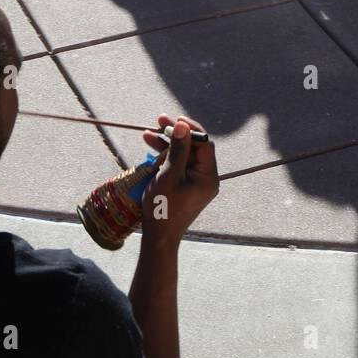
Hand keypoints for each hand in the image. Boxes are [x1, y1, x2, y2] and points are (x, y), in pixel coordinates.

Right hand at [140, 115, 218, 243]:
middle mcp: (206, 178)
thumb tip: (183, 125)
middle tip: (159, 119)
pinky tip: (150, 146)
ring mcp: (195, 183)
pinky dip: (165, 157)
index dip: (190, 130)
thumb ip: (178, 150)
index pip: (205, 144)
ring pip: (183, 156)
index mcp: (208, 176)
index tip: (175, 120)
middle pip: (193, 148)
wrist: (158, 238)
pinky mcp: (184, 187)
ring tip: (149, 131)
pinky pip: (177, 166)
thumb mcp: (169, 175)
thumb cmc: (164, 208)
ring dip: (167, 143)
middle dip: (176, 134)